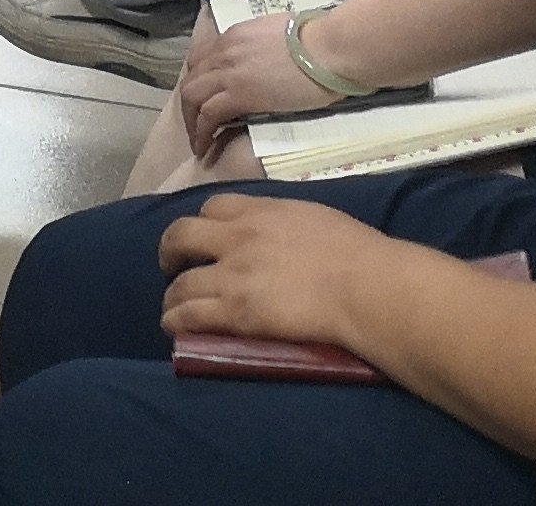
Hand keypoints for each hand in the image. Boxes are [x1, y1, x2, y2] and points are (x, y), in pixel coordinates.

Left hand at [157, 189, 392, 352]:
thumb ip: (288, 223)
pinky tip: (174, 328)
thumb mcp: (315, 218)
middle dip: (170, 251)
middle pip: (181, 235)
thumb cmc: (357, 254)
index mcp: (261, 211)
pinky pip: (189, 315)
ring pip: (180, 283)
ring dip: (172, 296)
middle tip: (172, 267)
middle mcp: (238, 238)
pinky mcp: (235, 312)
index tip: (203, 239)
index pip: (213, 207)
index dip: (202, 224)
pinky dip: (175, 320)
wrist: (365, 287)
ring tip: (173, 308)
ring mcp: (233, 275)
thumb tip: (286, 235)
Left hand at [178, 11, 343, 156]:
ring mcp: (229, 73)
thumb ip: (262, 46)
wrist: (327, 48)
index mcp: (235, 35)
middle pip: (191, 78)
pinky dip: (202, 132)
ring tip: (198, 142)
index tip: (205, 97)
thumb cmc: (316, 39)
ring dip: (190, 121)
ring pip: (192, 96)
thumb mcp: (277, 34)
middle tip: (197, 124)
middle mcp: (224, 51)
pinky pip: (209, 115)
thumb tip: (264, 59)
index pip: (202, 58)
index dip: (200, 80)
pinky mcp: (240, 95)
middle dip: (189, 104)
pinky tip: (205, 147)